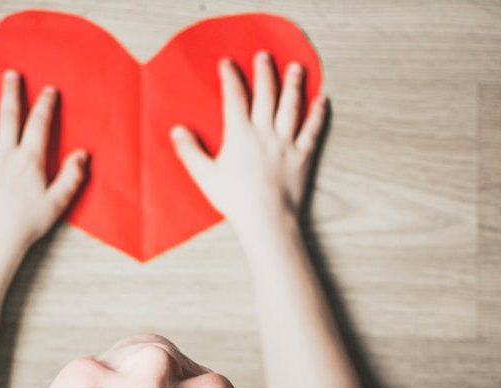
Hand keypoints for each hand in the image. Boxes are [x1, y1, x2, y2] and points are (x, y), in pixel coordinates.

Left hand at [0, 70, 87, 266]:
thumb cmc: (28, 224)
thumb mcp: (58, 202)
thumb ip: (71, 176)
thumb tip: (83, 154)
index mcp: (29, 160)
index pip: (39, 124)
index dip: (45, 104)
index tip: (48, 90)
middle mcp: (5, 155)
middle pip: (8, 116)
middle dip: (11, 93)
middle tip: (11, 74)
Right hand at [170, 51, 326, 236]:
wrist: (267, 219)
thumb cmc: (235, 200)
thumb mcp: (205, 176)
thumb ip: (190, 151)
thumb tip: (177, 130)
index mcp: (240, 135)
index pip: (234, 98)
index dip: (231, 78)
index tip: (228, 63)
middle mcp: (265, 133)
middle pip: (266, 95)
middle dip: (265, 72)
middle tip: (265, 55)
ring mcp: (286, 143)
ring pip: (291, 106)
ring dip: (294, 85)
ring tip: (297, 68)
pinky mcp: (302, 156)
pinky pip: (312, 130)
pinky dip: (318, 114)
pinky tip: (322, 100)